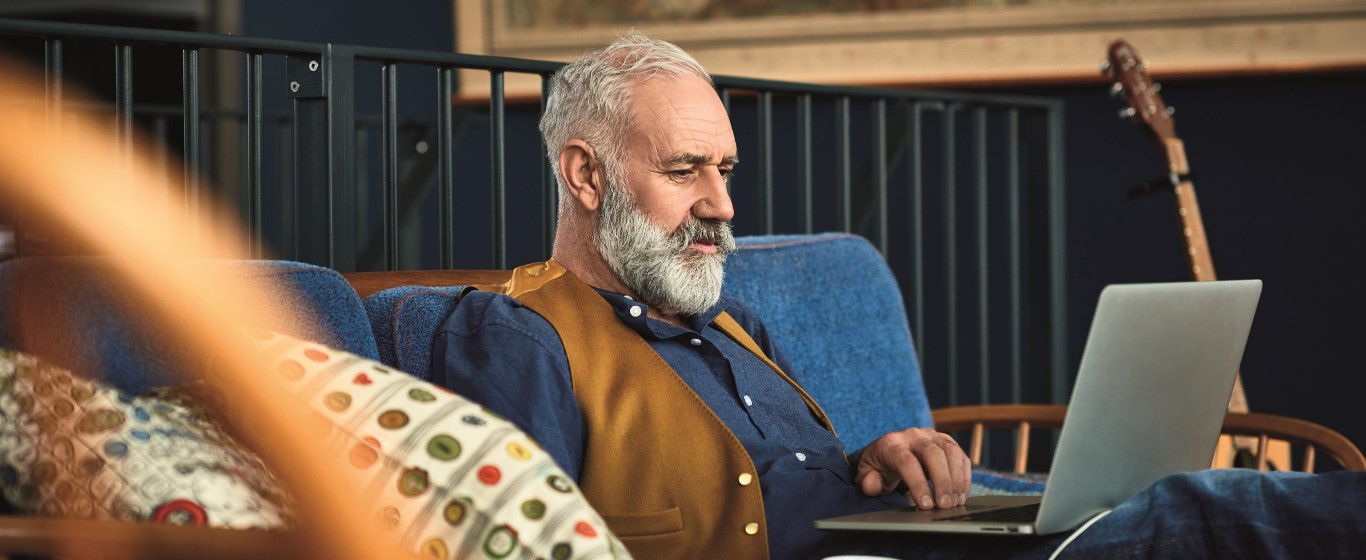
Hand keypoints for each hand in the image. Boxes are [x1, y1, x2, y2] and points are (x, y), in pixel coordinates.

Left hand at [854, 428, 970, 509]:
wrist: (889, 449)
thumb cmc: (880, 465)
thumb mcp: (867, 474)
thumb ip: (868, 481)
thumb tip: (872, 486)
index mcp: (891, 444)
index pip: (906, 461)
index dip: (917, 484)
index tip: (925, 505)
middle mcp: (913, 436)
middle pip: (933, 454)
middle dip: (942, 482)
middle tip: (944, 506)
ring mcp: (931, 436)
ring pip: (951, 452)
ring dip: (956, 480)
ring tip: (955, 502)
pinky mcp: (946, 441)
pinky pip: (960, 456)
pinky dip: (964, 476)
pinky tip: (961, 494)